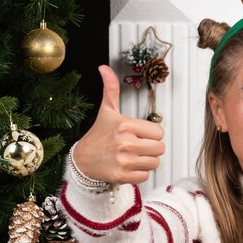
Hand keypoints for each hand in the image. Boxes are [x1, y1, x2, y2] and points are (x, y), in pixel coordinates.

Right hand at [72, 65, 165, 183]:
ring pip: (155, 163)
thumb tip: (104, 67)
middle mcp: (126, 143)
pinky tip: (129, 166)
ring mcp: (124, 160)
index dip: (152, 134)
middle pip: (160, 148)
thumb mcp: (107, 110)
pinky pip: (146, 176)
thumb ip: (111, 88)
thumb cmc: (98, 134)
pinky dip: (139, 173)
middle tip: (137, 146)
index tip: (140, 134)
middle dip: (151, 148)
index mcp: (126, 125)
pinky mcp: (122, 176)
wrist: (82, 160)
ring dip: (147, 161)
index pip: (159, 132)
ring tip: (133, 156)